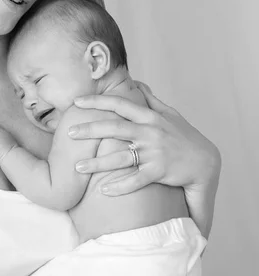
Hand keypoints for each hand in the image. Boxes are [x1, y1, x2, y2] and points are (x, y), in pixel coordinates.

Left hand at [70, 85, 220, 237]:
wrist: (206, 162)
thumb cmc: (185, 137)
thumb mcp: (171, 114)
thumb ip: (151, 100)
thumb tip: (137, 83)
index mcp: (150, 116)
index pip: (120, 103)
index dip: (97, 101)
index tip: (77, 101)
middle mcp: (150, 131)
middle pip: (114, 128)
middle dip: (90, 129)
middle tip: (69, 132)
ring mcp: (154, 152)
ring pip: (120, 157)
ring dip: (96, 163)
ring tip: (77, 167)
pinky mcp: (159, 171)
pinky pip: (135, 180)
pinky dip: (119, 187)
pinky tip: (103, 191)